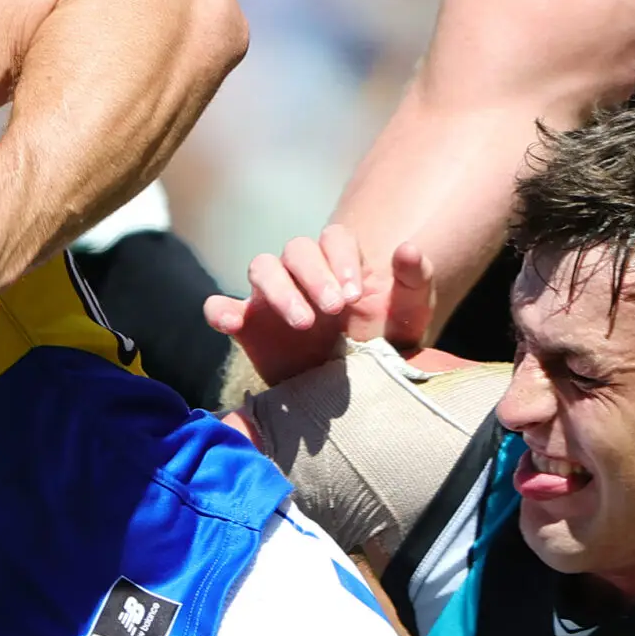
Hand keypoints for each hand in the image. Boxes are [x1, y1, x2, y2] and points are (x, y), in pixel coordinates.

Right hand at [204, 229, 434, 387]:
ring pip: (261, 267)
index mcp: (340, 265)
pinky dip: (220, 310)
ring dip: (279, 290)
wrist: (355, 397)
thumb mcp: (409, 319)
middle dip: (313, 275)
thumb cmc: (383, 350)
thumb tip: (408, 247)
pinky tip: (232, 323)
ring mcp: (271, 298)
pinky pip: (219, 307)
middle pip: (296, 249)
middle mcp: (302, 274)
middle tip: (333, 309)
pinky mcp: (247, 326)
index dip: (341, 258)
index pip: (333, 237)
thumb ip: (414, 282)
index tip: (353, 294)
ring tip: (303, 323)